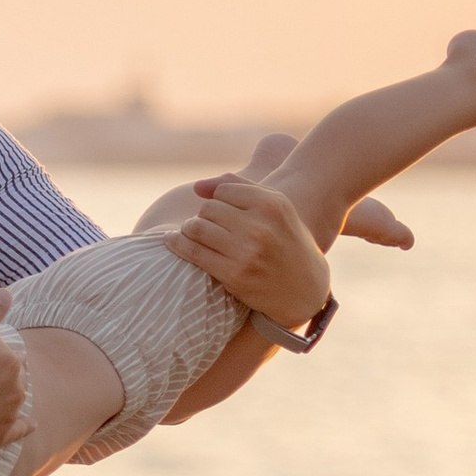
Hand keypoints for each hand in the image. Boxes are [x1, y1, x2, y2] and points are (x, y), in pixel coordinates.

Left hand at [169, 177, 329, 327]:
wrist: (304, 287)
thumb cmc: (285, 241)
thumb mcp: (275, 208)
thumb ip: (238, 188)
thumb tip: (197, 187)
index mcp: (272, 204)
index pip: (224, 191)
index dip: (217, 201)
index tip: (220, 212)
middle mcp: (260, 225)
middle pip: (208, 209)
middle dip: (202, 216)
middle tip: (205, 226)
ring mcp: (247, 251)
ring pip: (197, 227)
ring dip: (188, 229)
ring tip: (191, 233)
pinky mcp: (234, 274)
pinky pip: (194, 253)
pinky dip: (177, 244)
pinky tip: (171, 240)